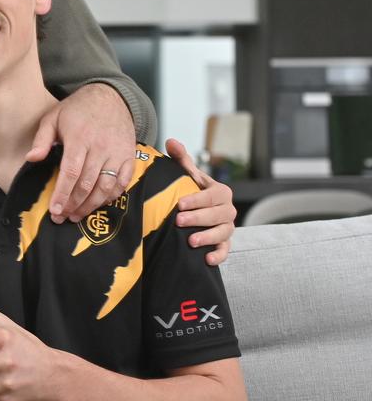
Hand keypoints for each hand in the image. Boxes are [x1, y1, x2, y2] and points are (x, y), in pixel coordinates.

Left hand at [26, 83, 135, 223]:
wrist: (110, 96)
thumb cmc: (77, 109)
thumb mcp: (53, 117)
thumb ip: (42, 139)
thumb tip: (31, 159)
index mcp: (79, 137)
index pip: (70, 172)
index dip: (62, 194)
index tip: (55, 211)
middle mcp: (100, 147)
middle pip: (87, 184)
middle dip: (73, 205)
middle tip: (62, 218)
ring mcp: (117, 153)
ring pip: (105, 187)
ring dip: (91, 205)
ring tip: (77, 215)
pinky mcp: (129, 156)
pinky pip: (123, 182)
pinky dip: (111, 196)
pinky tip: (99, 204)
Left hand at [167, 138, 236, 265]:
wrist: (193, 210)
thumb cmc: (189, 189)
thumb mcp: (185, 175)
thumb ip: (180, 158)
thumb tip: (171, 141)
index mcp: (220, 192)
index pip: (213, 195)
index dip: (197, 200)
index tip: (179, 204)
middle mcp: (228, 210)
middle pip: (218, 215)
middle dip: (199, 218)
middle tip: (178, 221)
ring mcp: (227, 227)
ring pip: (223, 233)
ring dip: (208, 237)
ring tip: (191, 241)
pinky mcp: (224, 243)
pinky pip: (226, 250)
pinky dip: (219, 255)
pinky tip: (207, 259)